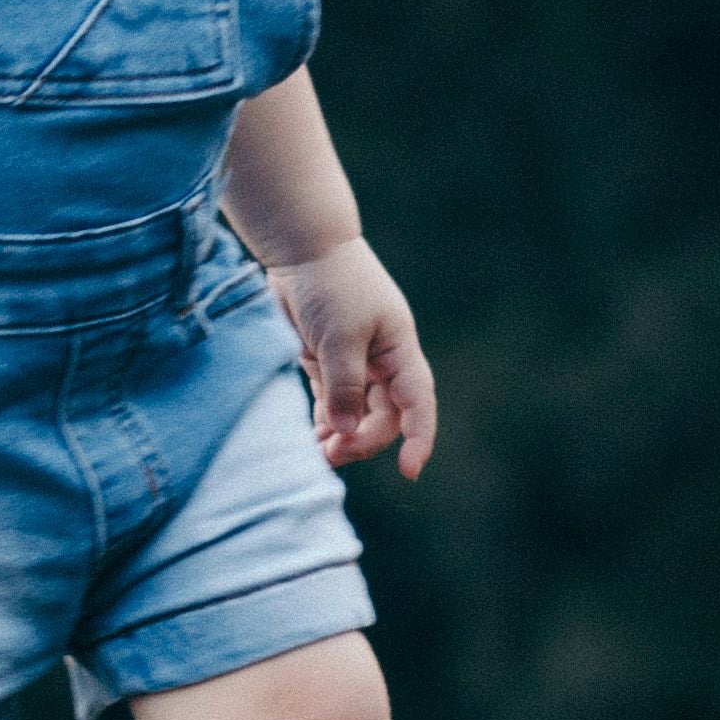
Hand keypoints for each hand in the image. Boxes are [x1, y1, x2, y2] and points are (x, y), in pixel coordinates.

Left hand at [264, 238, 438, 477]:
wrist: (300, 249)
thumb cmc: (330, 284)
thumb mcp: (340, 335)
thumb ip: (345, 384)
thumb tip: (346, 432)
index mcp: (399, 351)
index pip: (418, 403)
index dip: (419, 438)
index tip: (409, 470)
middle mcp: (381, 362)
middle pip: (383, 417)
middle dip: (363, 441)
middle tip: (331, 454)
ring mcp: (353, 364)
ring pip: (356, 416)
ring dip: (341, 438)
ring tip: (318, 456)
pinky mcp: (325, 364)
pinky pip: (331, 405)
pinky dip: (324, 424)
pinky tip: (311, 440)